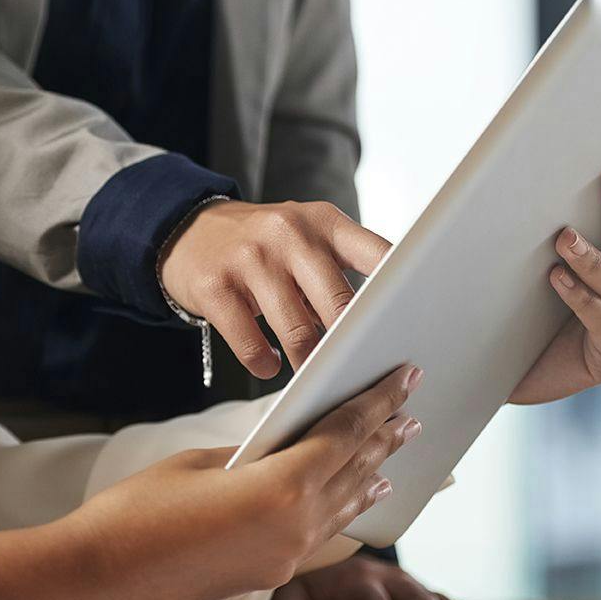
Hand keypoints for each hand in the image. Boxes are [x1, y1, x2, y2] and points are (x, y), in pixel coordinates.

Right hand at [67, 365, 422, 599]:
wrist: (97, 579)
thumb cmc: (136, 512)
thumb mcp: (199, 463)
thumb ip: (252, 452)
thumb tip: (283, 446)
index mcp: (284, 488)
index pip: (347, 434)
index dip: (380, 401)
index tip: (407, 376)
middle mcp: (297, 527)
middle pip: (356, 469)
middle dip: (385, 435)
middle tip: (412, 407)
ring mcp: (285, 558)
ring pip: (345, 505)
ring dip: (372, 472)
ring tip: (397, 446)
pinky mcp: (268, 575)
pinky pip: (324, 534)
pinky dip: (346, 508)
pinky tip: (358, 498)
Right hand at [160, 200, 392, 376]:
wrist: (187, 231)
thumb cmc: (264, 245)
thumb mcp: (307, 238)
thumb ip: (342, 270)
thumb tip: (383, 325)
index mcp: (324, 223)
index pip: (377, 254)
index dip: (400, 290)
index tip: (414, 324)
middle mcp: (289, 234)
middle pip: (339, 303)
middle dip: (351, 344)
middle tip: (360, 371)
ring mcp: (250, 258)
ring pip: (297, 331)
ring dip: (309, 363)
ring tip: (313, 376)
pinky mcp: (215, 287)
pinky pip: (250, 343)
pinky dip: (265, 363)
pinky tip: (269, 364)